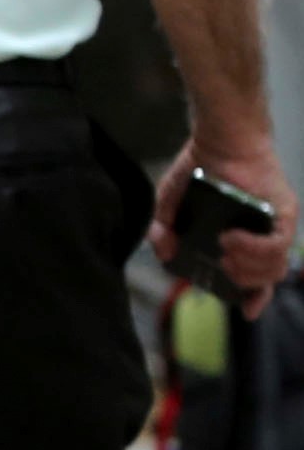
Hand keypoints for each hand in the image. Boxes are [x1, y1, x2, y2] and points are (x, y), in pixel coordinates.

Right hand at [162, 132, 296, 318]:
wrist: (219, 138)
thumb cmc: (200, 168)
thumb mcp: (170, 203)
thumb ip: (164, 229)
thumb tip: (164, 253)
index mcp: (240, 240)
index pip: (256, 278)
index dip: (253, 298)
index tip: (246, 311)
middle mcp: (262, 236)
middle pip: (266, 278)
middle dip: (243, 281)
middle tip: (221, 267)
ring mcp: (276, 226)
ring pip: (276, 266)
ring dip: (249, 267)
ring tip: (224, 251)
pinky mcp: (284, 213)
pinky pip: (279, 244)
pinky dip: (256, 249)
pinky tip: (232, 238)